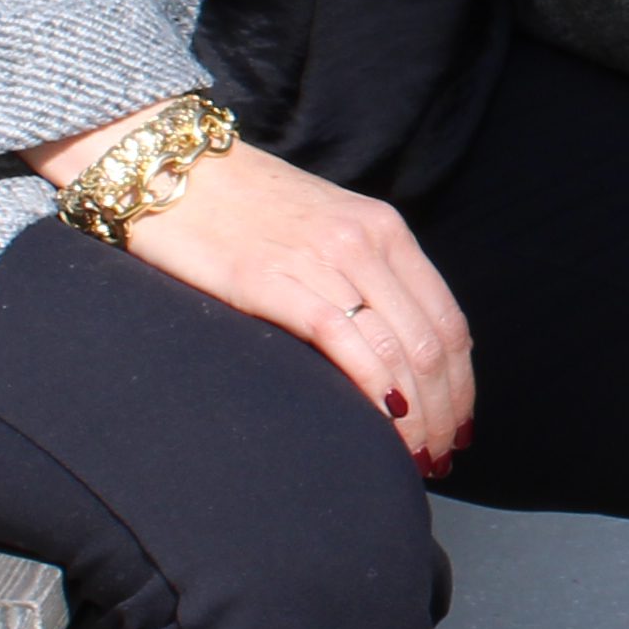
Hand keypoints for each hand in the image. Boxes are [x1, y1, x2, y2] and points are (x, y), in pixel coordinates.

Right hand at [28, 122, 475, 472]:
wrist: (168, 167)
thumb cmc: (241, 207)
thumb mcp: (323, 230)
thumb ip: (363, 276)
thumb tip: (395, 349)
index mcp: (385, 230)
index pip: (448, 321)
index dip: (460, 385)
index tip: (456, 428)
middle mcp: (366, 241)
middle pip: (432, 345)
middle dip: (444, 413)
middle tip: (437, 461)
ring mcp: (323, 259)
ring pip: (399, 351)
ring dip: (415, 418)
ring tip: (411, 461)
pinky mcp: (273, 280)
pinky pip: (344, 344)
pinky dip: (373, 392)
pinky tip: (381, 426)